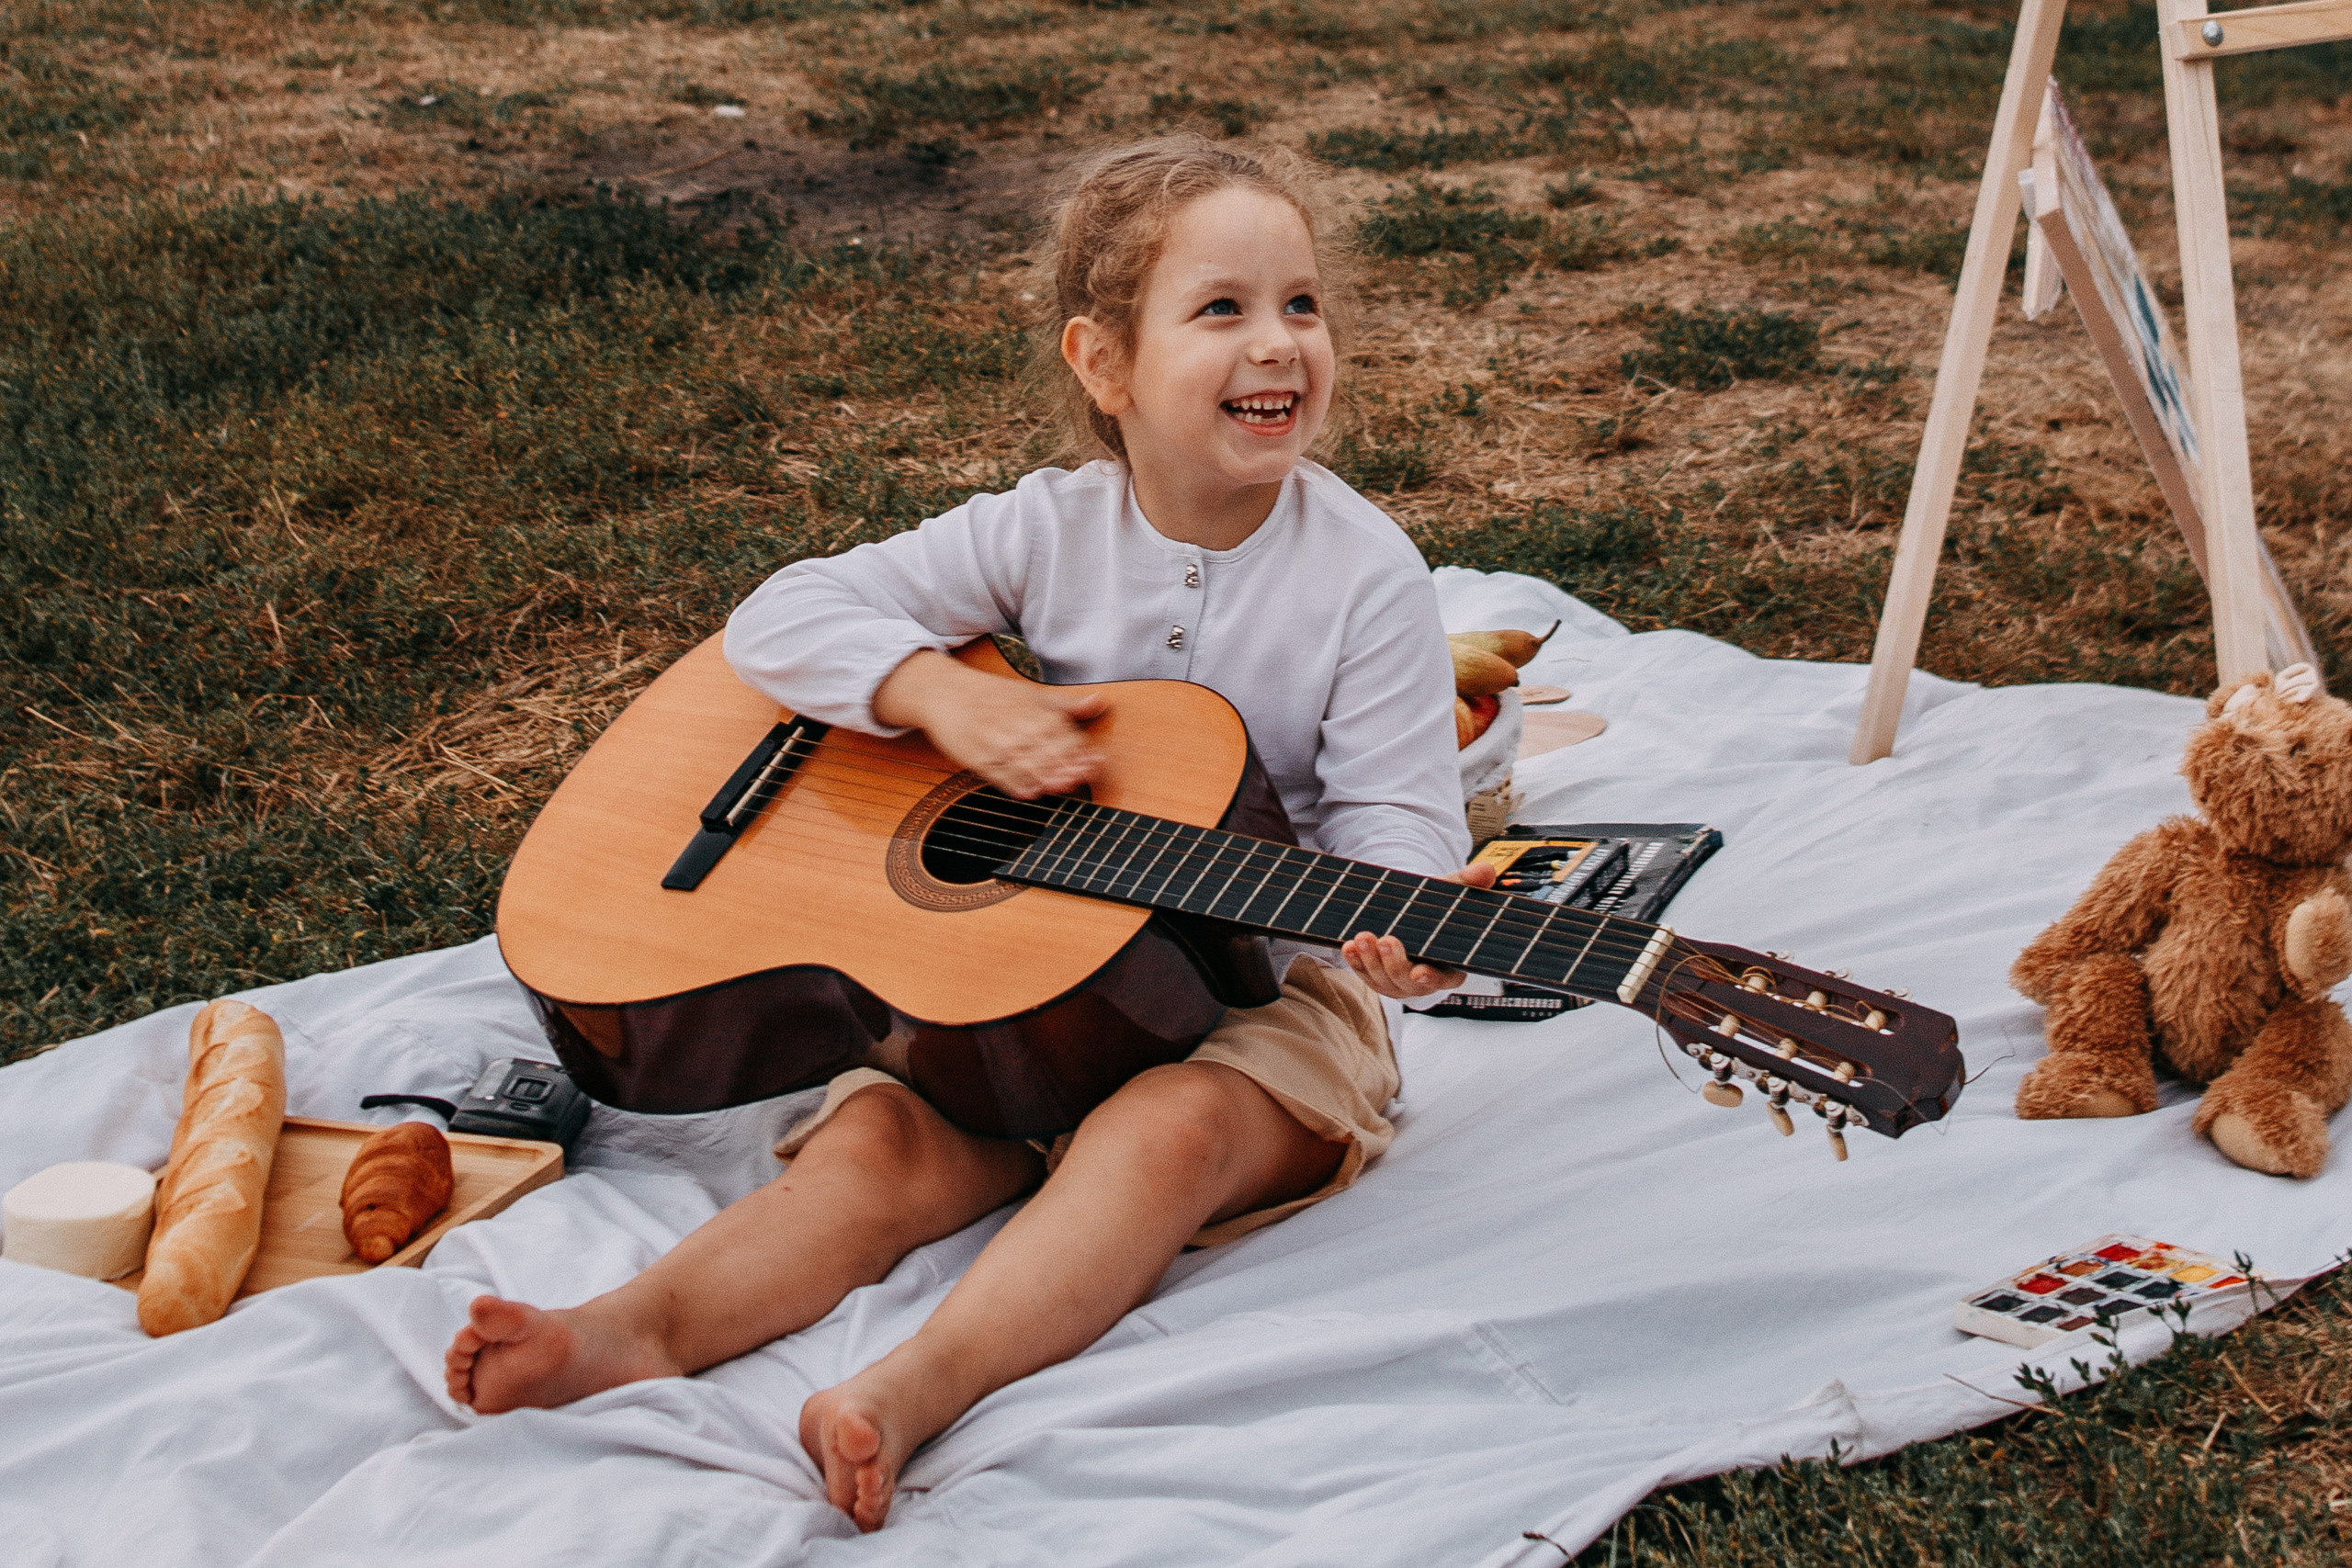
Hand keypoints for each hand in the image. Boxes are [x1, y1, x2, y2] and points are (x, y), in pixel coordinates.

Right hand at [872, 649, 1106, 799]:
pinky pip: (998, 774)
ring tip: (1064, 787)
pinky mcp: (977, 757)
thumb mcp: (1030, 694)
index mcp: (1032, 709)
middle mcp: (1016, 725)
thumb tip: (1099, 702)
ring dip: (1046, 775)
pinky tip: (1030, 792)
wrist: (945, 693)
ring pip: (1025, 762)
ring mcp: (995, 742)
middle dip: (1067, 764)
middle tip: (1084, 777)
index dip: (1081, 749)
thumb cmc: (991, 696)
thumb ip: (1066, 705)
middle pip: (1047, 748)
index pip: (1062, 732)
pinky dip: (1014, 783)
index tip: (1098, 762)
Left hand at [1340, 862, 1499, 999]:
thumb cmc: (1434, 910)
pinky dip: (1355, 962)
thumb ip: (1466, 884)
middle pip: (1408, 982)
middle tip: (1387, 940)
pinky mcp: (1376, 978)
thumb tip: (1486, 870)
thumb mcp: (1449, 895)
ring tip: (1363, 937)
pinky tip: (1349, 947)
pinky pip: (1364, 974)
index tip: (1421, 972)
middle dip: (1395, 963)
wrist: (1409, 915)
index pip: (1444, 979)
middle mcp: (1423, 980)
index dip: (1433, 979)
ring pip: (1383, 980)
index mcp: (1450, 967)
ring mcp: (1398, 982)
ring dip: (1371, 960)